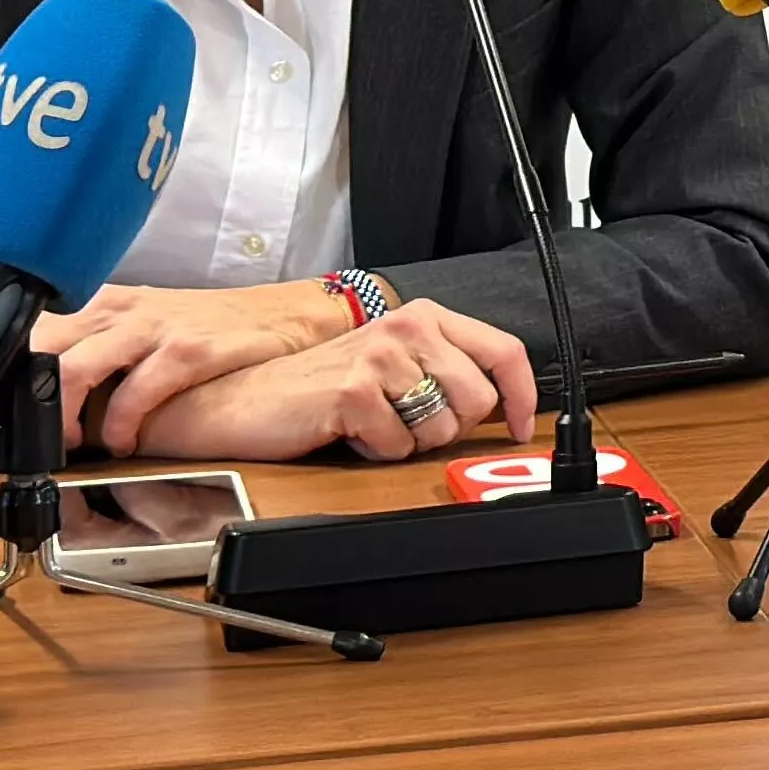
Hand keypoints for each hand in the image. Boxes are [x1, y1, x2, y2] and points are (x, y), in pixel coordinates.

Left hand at [34, 280, 350, 453]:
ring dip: (63, 415)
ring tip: (72, 442)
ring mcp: (155, 327)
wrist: (287, 316)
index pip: (28, 331)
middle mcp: (121, 310)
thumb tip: (43, 398)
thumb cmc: (210, 328)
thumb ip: (94, 352)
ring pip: (78, 367)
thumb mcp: (140, 329)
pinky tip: (124, 443)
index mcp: (102, 303)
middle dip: (15, 399)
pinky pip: (136, 392)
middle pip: (39, 344)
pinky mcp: (190, 349)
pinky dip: (120, 426)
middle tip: (15, 436)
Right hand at [108, 297, 538, 462]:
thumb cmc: (321, 385)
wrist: (247, 396)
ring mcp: (381, 358)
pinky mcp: (354, 393)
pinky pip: (397, 447)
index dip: (521, 396)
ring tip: (374, 423)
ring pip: (440, 428)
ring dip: (410, 442)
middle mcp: (409, 328)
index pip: (504, 351)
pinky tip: (351, 432)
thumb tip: (499, 406)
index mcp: (426, 317)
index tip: (517, 427)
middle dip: (448, 429)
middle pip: (477, 401)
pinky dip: (377, 451)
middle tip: (408, 424)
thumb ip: (442, 370)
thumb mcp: (393, 363)